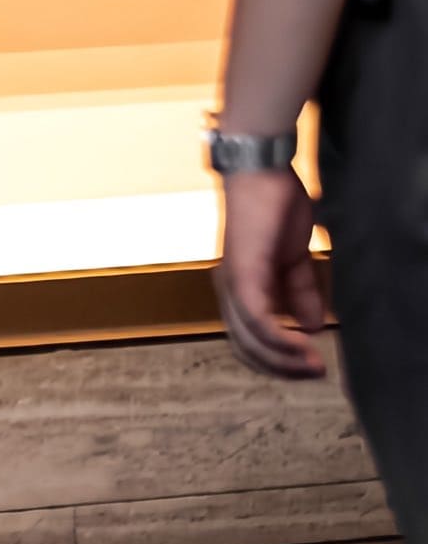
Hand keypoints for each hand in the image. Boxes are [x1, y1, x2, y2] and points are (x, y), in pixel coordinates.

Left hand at [215, 164, 328, 379]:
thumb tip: (312, 325)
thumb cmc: (274, 206)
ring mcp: (233, 282)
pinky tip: (304, 343)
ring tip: (314, 364)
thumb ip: (300, 291)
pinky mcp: (243, 274)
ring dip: (284, 358)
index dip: (278, 358)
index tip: (310, 366)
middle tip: (315, 373)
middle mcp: (228, 289)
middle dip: (282, 367)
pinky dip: (281, 338)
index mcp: (239, 286)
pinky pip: (257, 319)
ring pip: (250, 339)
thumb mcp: (294, 257)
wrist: (262, 171)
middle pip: (246, 347)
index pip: (250, 338)